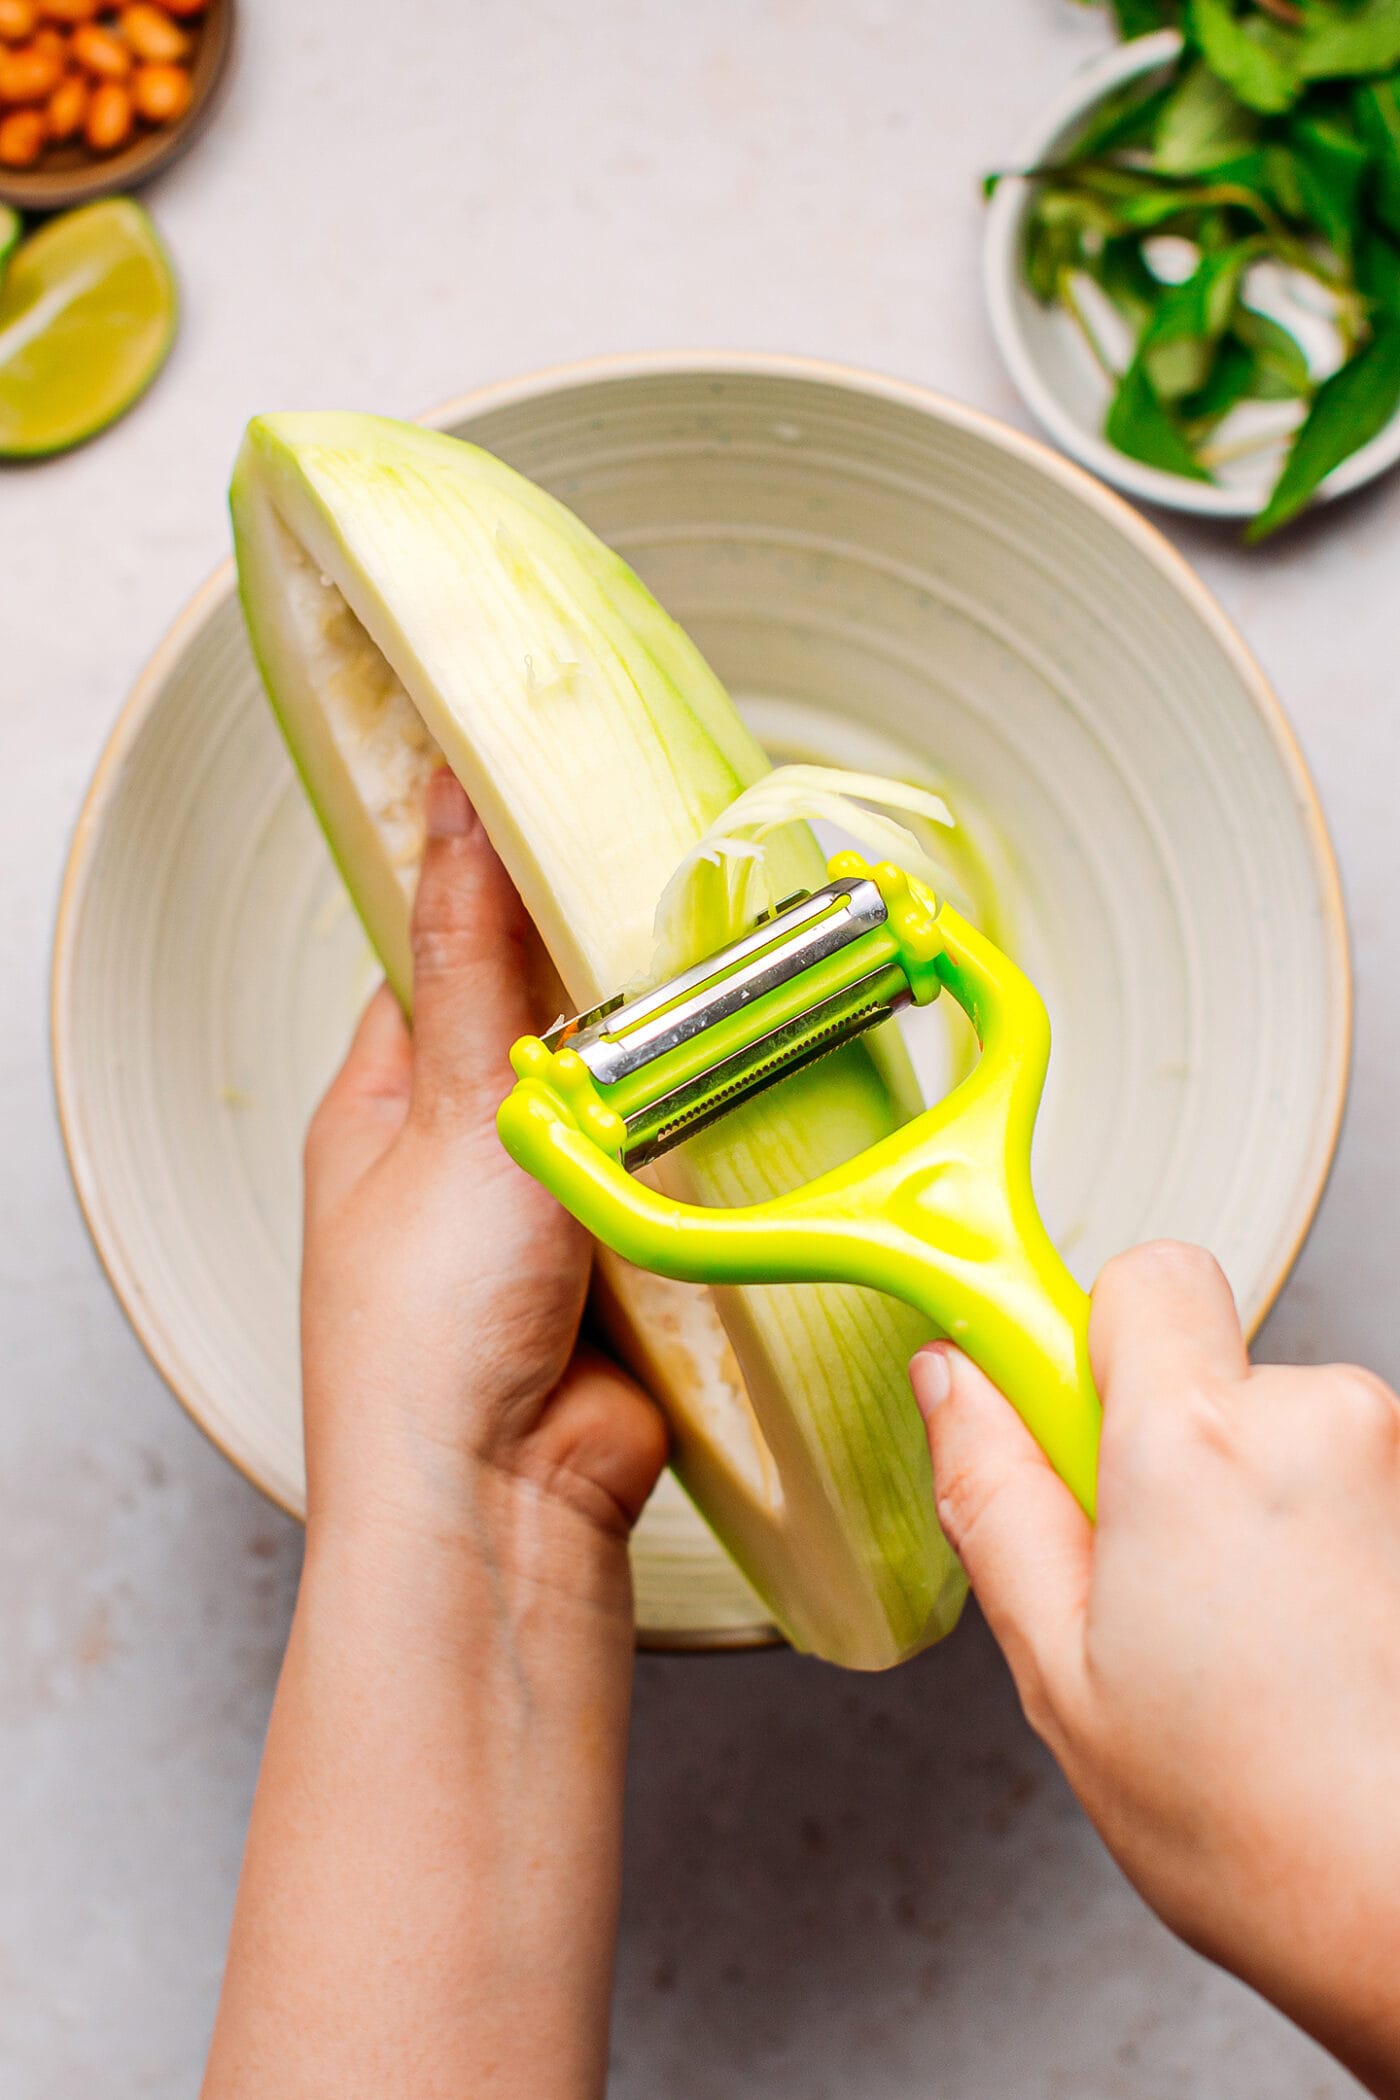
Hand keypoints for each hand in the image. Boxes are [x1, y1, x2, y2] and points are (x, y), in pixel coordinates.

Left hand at [300, 765, 665, 1586]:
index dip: (499, 887)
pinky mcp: (633, 1261)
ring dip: (673, 1073)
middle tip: (682, 912)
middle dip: (613, 984)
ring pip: (633, 1098)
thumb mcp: (453, 1109)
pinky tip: (754, 1108)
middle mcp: (466, 1152)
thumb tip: (456, 809)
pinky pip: (686, 1177)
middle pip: (553, 1022)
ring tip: (730, 1000)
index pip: (438, 952)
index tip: (569, 823)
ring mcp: (552, 1210)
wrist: (501, 1501)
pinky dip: (714, 1154)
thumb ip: (472, 958)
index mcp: (386, 1102)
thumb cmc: (425, 1328)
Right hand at [911, 1243, 1399, 2099]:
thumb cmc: (1252, 1824)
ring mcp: (1395, 1463)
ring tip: (1236, 1635)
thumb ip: (993, 1492)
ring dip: (1246, 1497)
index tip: (1063, 1421)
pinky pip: (1342, 1478)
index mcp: (1200, 1445)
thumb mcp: (1059, 1665)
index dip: (1093, 1341)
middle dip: (1166, 1439)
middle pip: (1210, 1362)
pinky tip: (1301, 1645)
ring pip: (1279, 1427)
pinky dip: (1312, 1537)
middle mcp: (1320, 1421)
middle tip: (1145, 1572)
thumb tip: (950, 1381)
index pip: (1147, 1275)